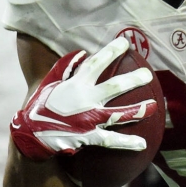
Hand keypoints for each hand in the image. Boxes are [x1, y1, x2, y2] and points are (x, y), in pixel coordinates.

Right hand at [10, 37, 155, 160]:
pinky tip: (143, 144)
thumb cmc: (40, 107)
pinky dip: (127, 142)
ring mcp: (89, 119)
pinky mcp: (89, 136)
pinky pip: (111, 140)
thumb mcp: (48, 83)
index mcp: (75, 85)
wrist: (30, 135)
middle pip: (114, 87)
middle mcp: (85, 100)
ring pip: (118, 114)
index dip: (110, 51)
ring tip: (154, 106)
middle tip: (148, 75)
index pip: (96, 64)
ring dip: (137, 110)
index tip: (125, 42)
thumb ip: (64, 67)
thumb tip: (81, 52)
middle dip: (133, 80)